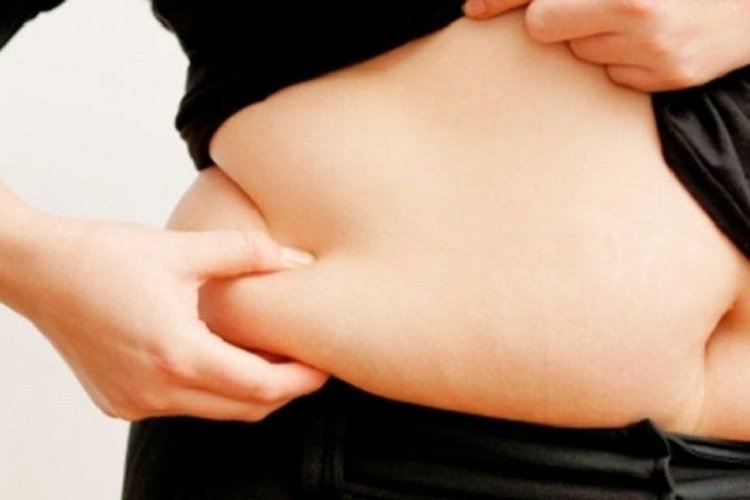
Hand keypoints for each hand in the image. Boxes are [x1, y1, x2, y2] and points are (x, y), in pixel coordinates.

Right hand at [18, 215, 326, 421]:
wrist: (38, 270)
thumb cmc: (102, 257)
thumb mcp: (181, 248)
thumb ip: (246, 253)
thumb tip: (297, 260)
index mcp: (177, 354)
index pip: (261, 387)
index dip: (301, 380)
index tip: (325, 365)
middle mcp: (156, 390)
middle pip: (243, 408)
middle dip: (283, 390)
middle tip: (306, 362)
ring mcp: (136, 402)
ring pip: (214, 411)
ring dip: (247, 390)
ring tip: (268, 354)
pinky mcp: (122, 402)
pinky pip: (183, 407)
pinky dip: (212, 389)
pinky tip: (219, 356)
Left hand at [463, 0, 749, 90]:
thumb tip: (513, 6)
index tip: (474, 9)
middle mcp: (635, 6)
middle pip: (545, 25)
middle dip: (555, 16)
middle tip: (591, 5)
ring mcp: (653, 46)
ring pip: (579, 52)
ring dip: (594, 36)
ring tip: (638, 19)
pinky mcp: (667, 76)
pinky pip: (612, 74)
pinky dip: (622, 59)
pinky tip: (654, 40)